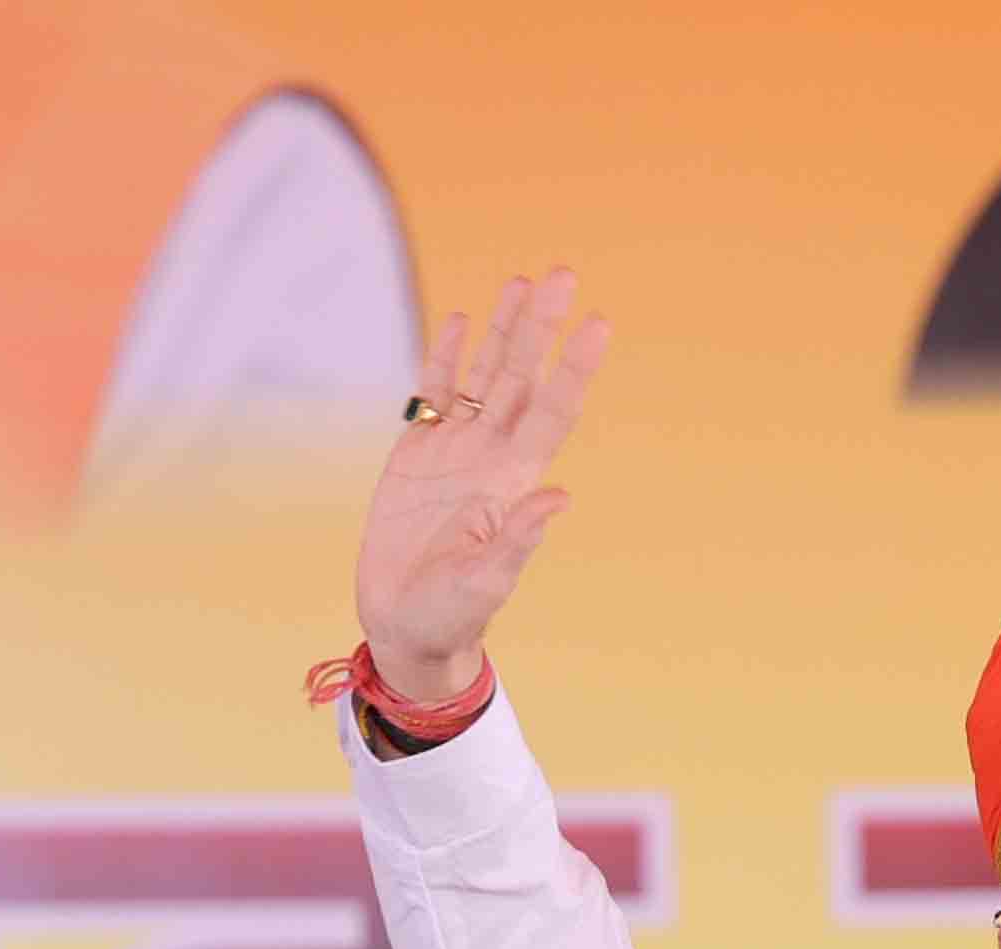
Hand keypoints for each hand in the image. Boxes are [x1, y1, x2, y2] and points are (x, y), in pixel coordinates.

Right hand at [353, 270, 609, 702]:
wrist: (404, 623)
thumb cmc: (450, 614)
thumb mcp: (486, 582)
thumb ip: (518, 540)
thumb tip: (560, 498)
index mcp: (513, 482)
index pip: (552, 411)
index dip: (573, 367)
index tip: (596, 323)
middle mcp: (491, 456)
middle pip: (522, 377)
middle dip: (540, 327)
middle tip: (561, 273)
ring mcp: (455, 451)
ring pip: (485, 376)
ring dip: (503, 330)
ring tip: (522, 280)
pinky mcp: (417, 454)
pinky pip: (434, 394)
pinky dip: (445, 358)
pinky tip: (458, 321)